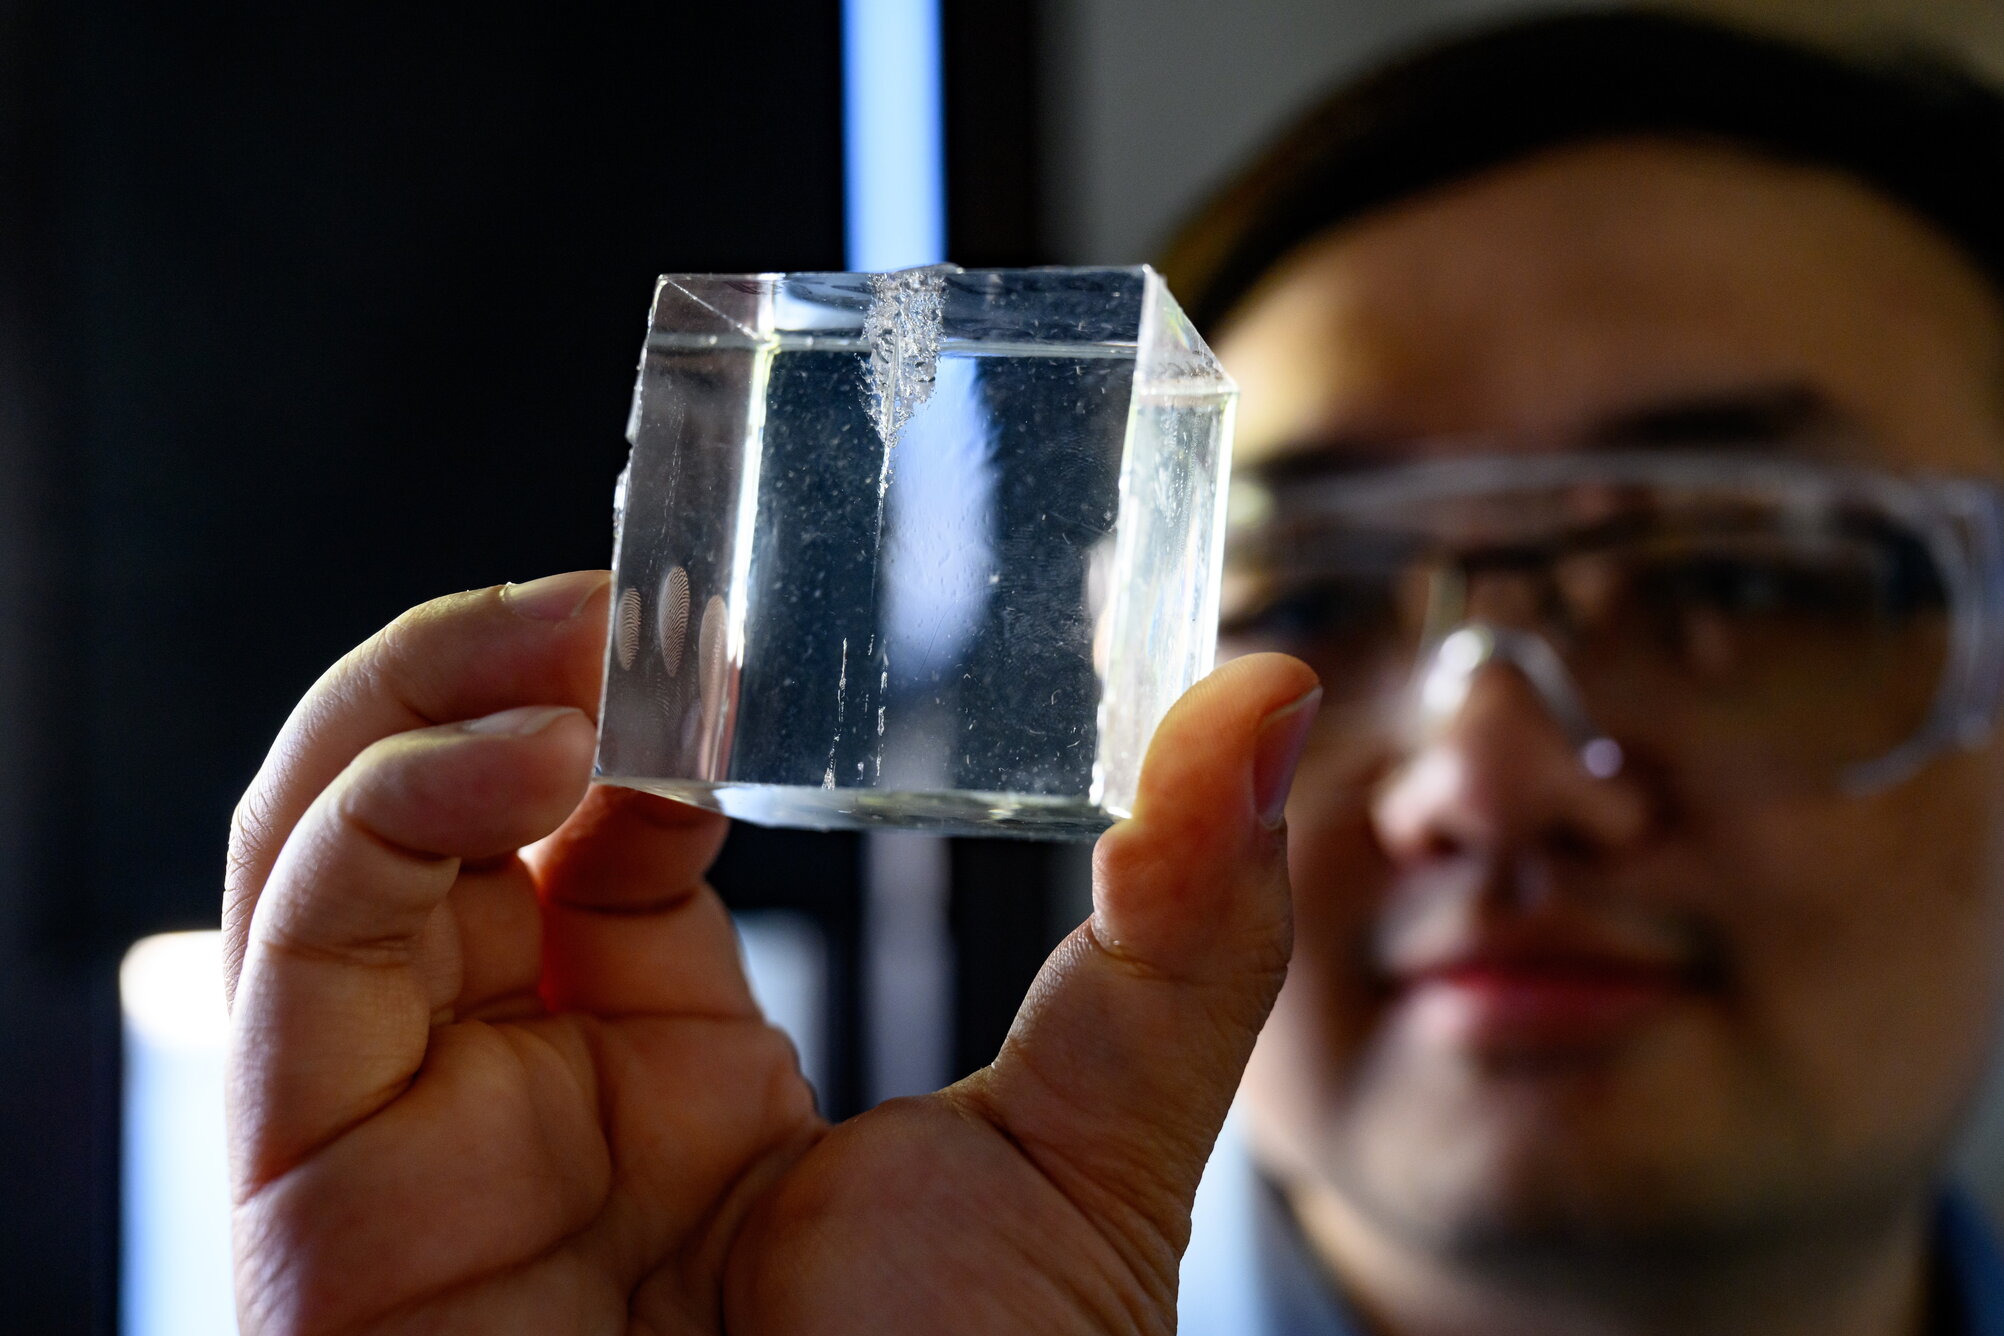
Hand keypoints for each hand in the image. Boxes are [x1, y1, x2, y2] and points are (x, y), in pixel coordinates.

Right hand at [224, 569, 1319, 1333]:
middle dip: (512, 664)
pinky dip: (387, 808)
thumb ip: (1183, 926)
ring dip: (432, 699)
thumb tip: (1276, 696)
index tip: (739, 612)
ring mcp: (411, 1125)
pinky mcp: (316, 1185)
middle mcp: (520, 1077)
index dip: (648, 699)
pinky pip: (295, 952)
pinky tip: (529, 748)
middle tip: (633, 579)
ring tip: (579, 626)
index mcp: (669, 1060)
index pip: (607, 820)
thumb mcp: (1095, 1147)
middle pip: (442, 805)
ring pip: (330, 842)